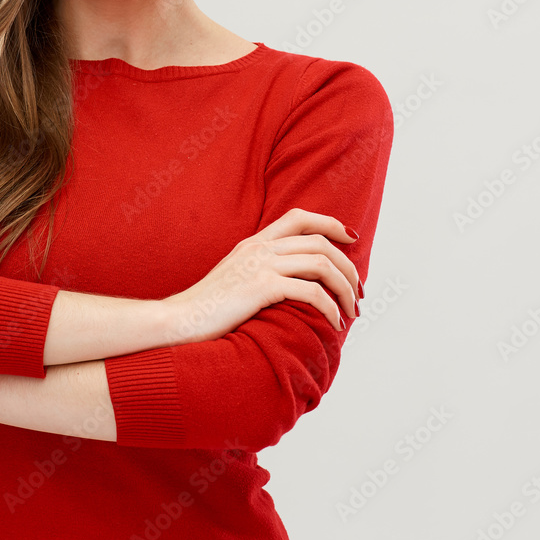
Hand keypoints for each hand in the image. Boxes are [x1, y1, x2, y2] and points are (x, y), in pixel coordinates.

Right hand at [163, 208, 359, 341]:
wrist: (179, 319)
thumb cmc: (207, 308)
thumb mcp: (234, 278)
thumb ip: (258, 269)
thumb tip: (288, 280)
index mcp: (254, 242)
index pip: (300, 217)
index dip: (330, 224)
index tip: (351, 239)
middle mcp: (259, 248)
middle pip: (320, 243)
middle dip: (349, 267)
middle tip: (359, 293)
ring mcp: (260, 265)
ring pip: (322, 264)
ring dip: (345, 288)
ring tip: (352, 311)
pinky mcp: (261, 287)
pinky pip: (310, 291)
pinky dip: (329, 307)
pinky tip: (334, 322)